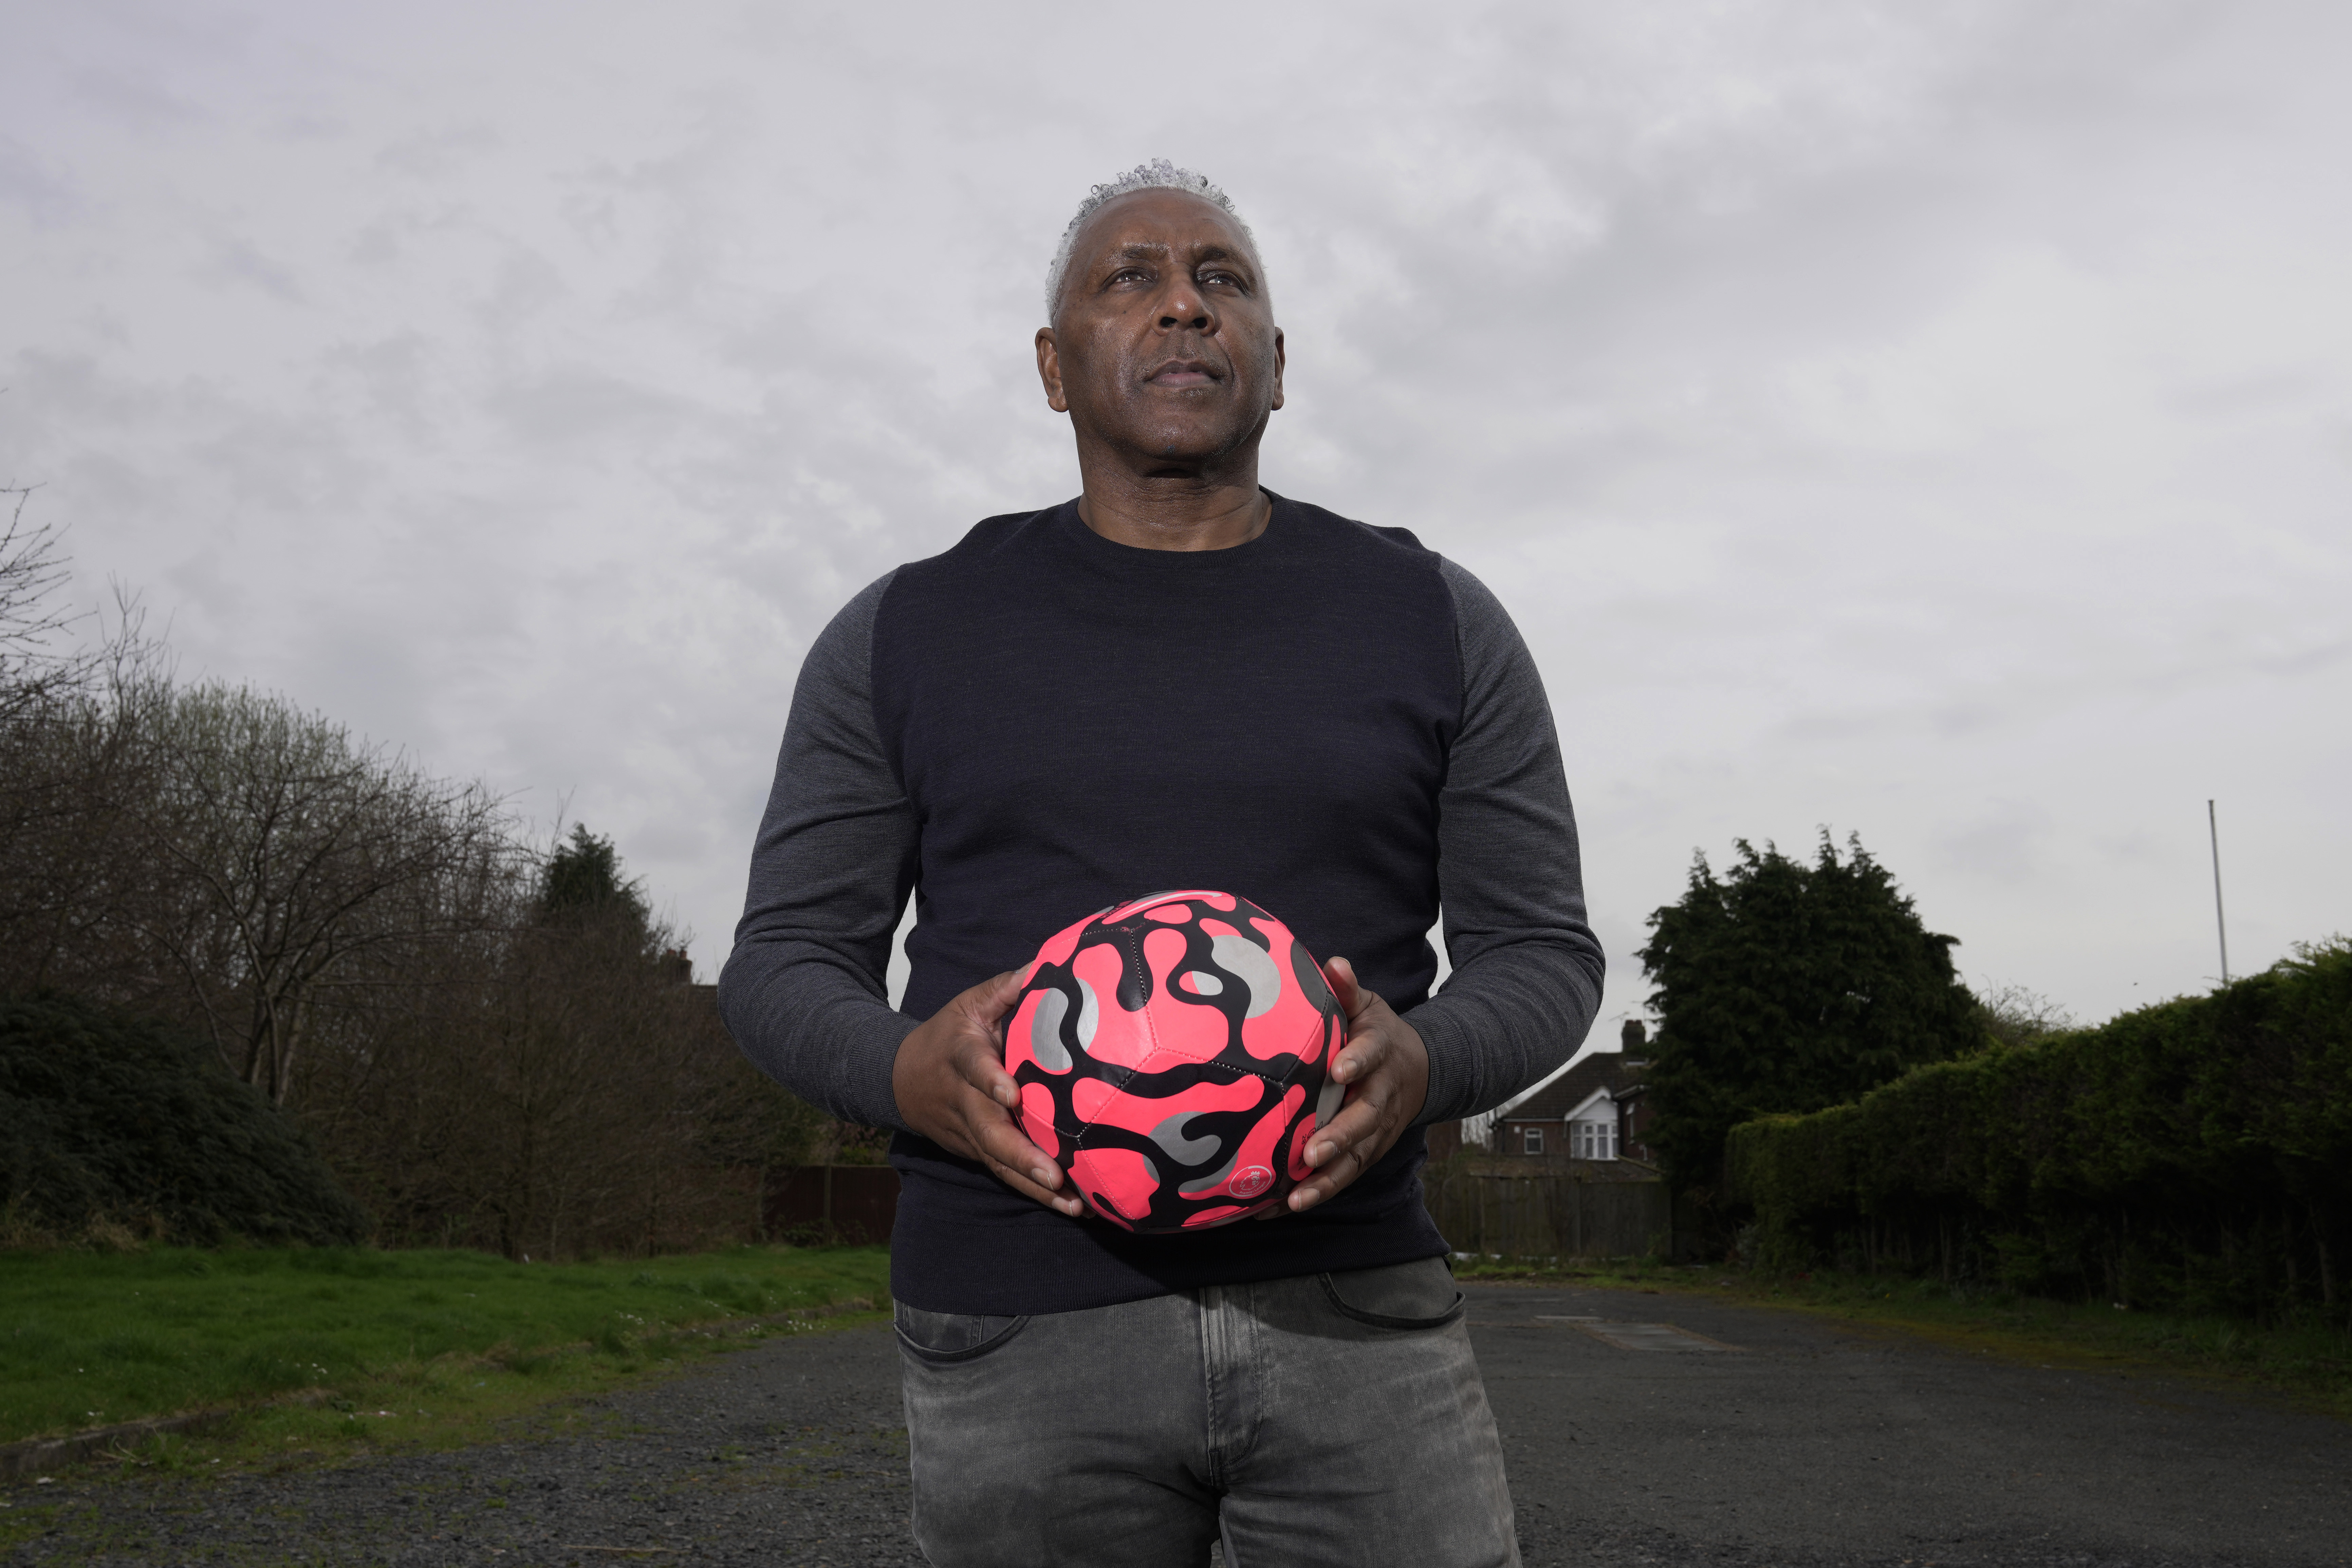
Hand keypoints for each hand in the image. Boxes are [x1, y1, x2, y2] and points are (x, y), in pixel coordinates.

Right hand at [892, 970, 1085, 1217]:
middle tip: (1052, 1174)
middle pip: (988, 1131)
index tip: (1012, 1094)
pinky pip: (1005, 1174)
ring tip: (1071, 1202)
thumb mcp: (969, 1004)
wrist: (901, 1079)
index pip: (973, 1067)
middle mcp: (963, 1101)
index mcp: (960, 1057)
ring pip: (999, 1161)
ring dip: (1033, 1184)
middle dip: (1020, 1154)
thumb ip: (1004, 988)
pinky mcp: (977, 1152)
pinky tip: (1072, 1207)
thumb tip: (1044, 966)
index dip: (991, 1079)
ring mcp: (969, 1133)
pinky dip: (1035, 1193)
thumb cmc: (947, 1036)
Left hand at [1285, 956, 1429, 1213]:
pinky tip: (1281, 1207)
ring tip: (1293, 1199)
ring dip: (1326, 1181)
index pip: (1372, 1053)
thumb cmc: (1375, 1034)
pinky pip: (1345, 1175)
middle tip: (1311, 1153)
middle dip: (1340, 1138)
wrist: (1418, 1068)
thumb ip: (1348, 989)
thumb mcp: (1367, 1006)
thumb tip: (1335, 964)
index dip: (1358, 1060)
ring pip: (1356, 1158)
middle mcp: (1381, 1096)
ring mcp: (1377, 1129)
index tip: (1338, 1069)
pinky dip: (1317, 1193)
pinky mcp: (1368, 1151)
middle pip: (1366, 1119)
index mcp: (1380, 1052)